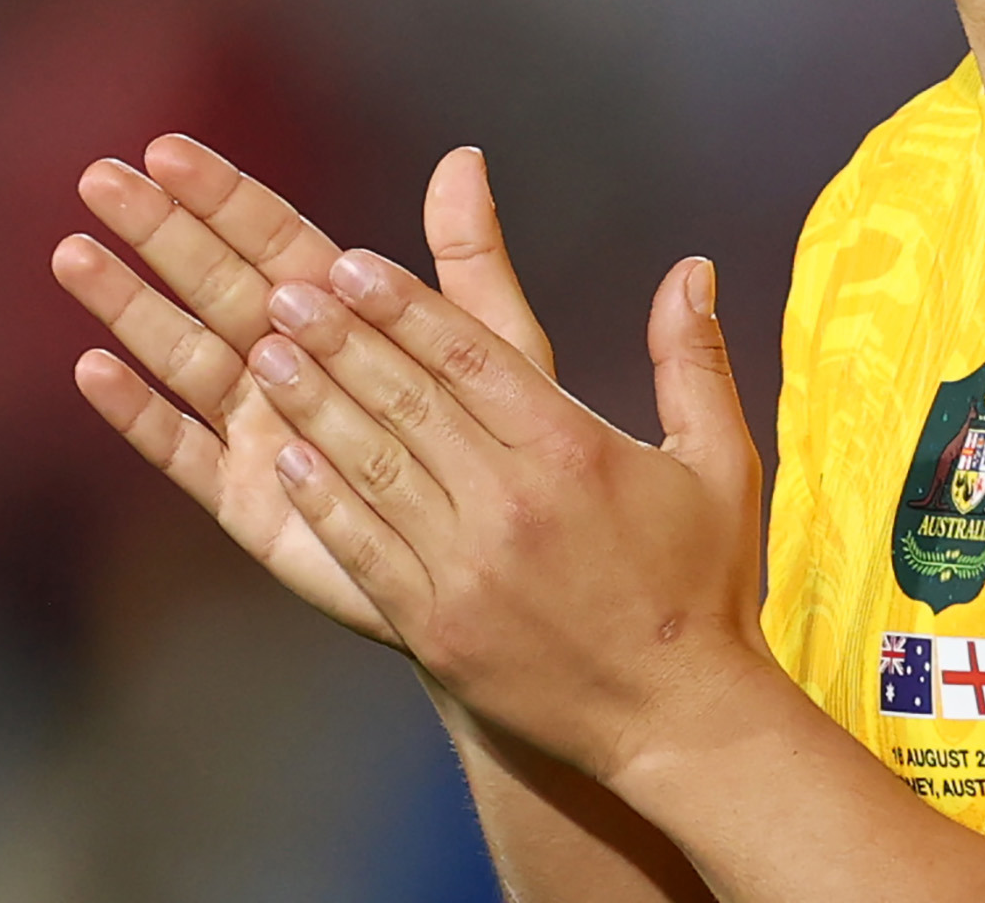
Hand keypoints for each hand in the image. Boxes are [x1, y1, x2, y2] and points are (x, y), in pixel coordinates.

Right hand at [53, 136, 553, 645]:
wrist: (495, 564)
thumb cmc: (499, 447)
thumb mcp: (494, 347)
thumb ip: (468, 257)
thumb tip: (464, 155)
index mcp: (343, 314)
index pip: (271, 238)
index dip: (221, 195)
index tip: (167, 150)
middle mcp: (289, 361)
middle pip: (213, 283)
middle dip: (158, 231)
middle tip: (99, 178)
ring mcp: (259, 428)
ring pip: (182, 354)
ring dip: (129, 307)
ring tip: (74, 255)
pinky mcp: (244, 499)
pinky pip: (181, 450)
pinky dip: (138, 413)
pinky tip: (95, 371)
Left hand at [241, 191, 764, 782]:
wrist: (678, 719)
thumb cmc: (701, 585)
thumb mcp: (719, 462)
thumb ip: (693, 358)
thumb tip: (693, 266)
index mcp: (574, 450)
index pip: (469, 356)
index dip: (403, 305)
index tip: (349, 265)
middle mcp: (514, 502)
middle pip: (408, 400)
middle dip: (339, 339)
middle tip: (283, 290)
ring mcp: (469, 569)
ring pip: (375, 467)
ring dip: (314, 406)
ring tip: (265, 356)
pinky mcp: (439, 628)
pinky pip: (366, 549)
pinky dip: (323, 502)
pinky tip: (287, 459)